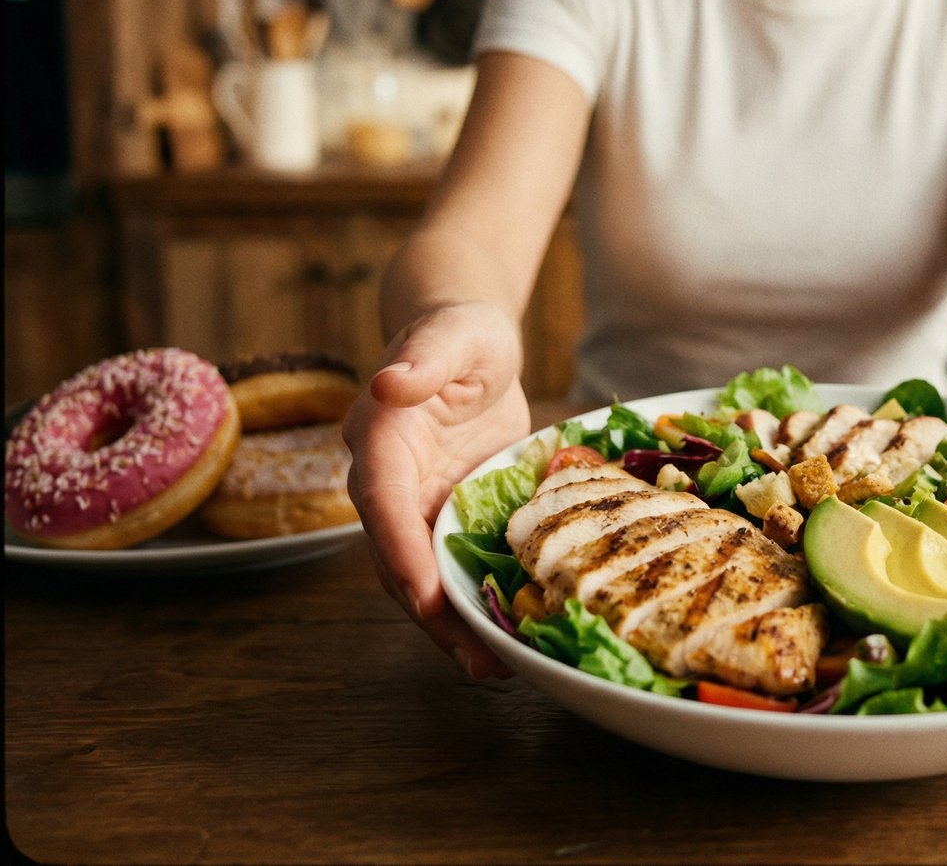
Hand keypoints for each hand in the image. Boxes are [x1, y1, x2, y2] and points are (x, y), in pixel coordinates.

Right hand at [343, 302, 531, 677]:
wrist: (469, 340)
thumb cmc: (461, 330)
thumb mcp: (455, 333)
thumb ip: (426, 357)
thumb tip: (389, 381)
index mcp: (381, 435)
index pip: (382, 499)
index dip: (399, 549)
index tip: (423, 595)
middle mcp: (389, 480)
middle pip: (398, 556)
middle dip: (429, 611)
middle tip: (472, 659)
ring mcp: (418, 503)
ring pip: (425, 573)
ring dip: (453, 622)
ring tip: (494, 668)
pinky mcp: (448, 514)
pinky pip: (457, 564)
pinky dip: (479, 597)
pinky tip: (513, 636)